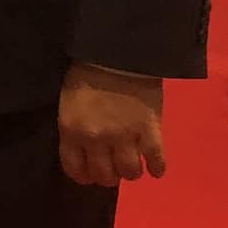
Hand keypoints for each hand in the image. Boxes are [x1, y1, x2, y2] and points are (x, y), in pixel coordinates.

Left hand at [57, 62, 165, 186]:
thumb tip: (85, 147)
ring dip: (132, 172)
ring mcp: (125, 137)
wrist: (117, 51)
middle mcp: (96, 139)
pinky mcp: (150, 130)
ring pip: (130, 172)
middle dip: (109, 176)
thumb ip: (76, 127)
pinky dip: (158, 167)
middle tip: (115, 168)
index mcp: (71, 131)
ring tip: (135, 165)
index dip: (84, 176)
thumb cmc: (87, 71)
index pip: (75, 168)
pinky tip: (157, 168)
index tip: (91, 175)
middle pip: (104, 175)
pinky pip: (156, 160)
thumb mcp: (70, 101)